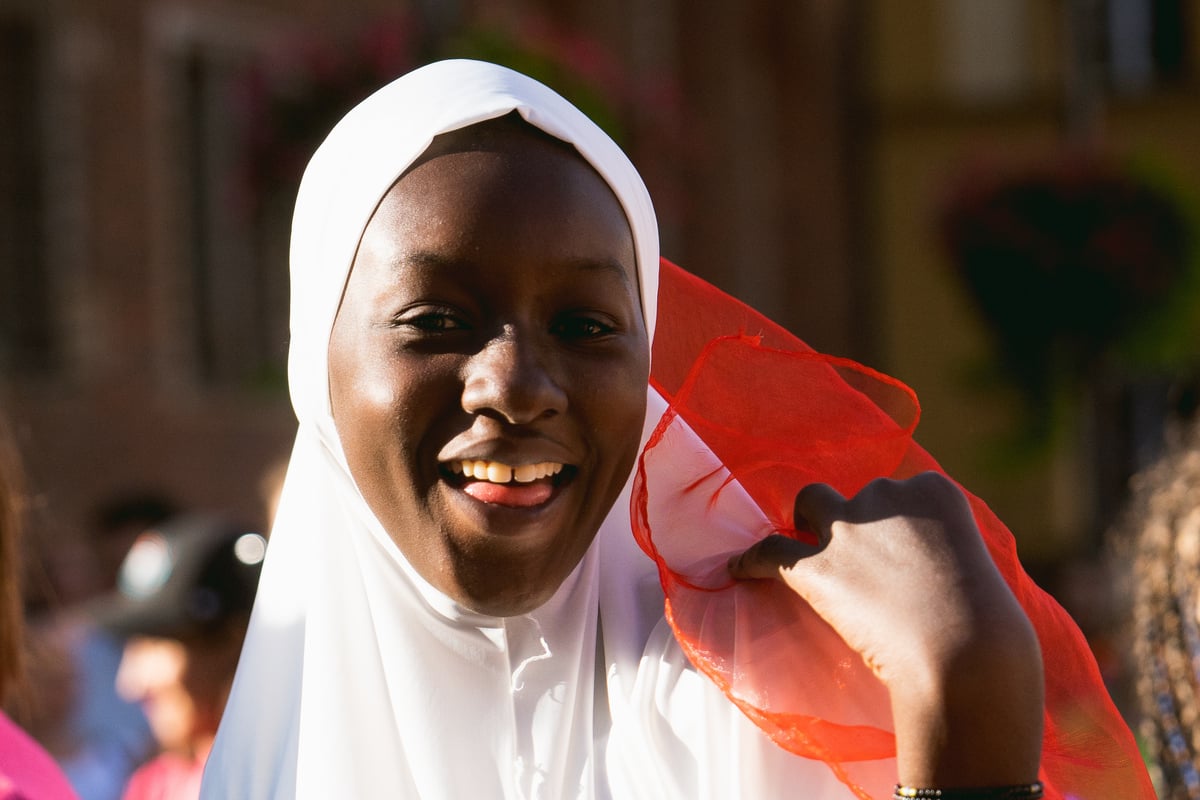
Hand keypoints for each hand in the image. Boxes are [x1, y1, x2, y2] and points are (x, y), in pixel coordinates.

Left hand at [728, 472, 1043, 786]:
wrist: (965, 657)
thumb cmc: (990, 630)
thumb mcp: (980, 572)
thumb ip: (948, 558)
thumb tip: (931, 576)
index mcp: (935, 491)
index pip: (905, 491)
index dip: (896, 522)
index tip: (898, 549)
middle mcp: (888, 496)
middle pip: (858, 495)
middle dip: (855, 520)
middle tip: (858, 559)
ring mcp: (848, 529)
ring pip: (809, 503)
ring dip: (805, 524)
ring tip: (801, 549)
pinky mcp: (814, 566)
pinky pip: (768, 552)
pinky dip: (749, 561)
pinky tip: (736, 570)